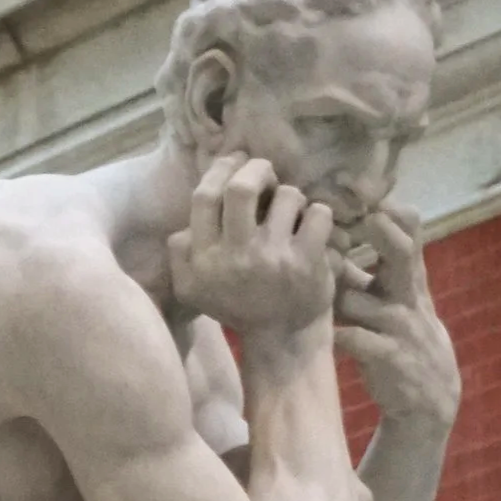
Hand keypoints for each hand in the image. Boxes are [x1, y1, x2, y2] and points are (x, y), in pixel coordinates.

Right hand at [170, 154, 339, 338]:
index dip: (222, 168)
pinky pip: (318, 212)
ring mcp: (271, 259)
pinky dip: (319, 216)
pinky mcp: (305, 262)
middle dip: (259, 170)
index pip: (205, 197)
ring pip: (287, 195)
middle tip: (267, 176)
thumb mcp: (195, 290)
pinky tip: (313, 231)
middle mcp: (234, 259)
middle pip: (242, 187)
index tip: (236, 162)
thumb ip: (181, 256)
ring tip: (292, 215)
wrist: (282, 338)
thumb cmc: (240, 304)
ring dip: (292, 199)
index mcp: (204, 261)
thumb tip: (184, 226)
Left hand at [333, 210, 458, 430]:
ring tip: (313, 298)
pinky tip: (326, 335)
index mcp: (409, 274)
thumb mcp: (393, 299)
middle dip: (376, 230)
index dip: (383, 207)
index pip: (409, 225)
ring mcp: (400, 326)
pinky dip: (339, 336)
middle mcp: (407, 294)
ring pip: (361, 299)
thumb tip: (327, 238)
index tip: (348, 194)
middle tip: (344, 226)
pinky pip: (357, 340)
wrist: (429, 395)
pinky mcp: (390, 358)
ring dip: (334, 298)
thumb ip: (364, 271)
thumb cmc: (402, 337)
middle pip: (400, 249)